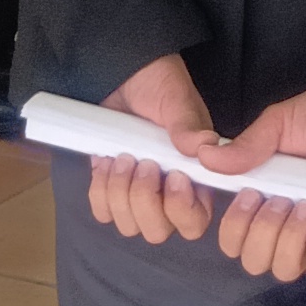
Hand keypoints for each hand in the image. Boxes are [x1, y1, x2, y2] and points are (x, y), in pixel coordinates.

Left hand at [85, 55, 215, 245]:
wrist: (122, 75)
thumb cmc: (158, 86)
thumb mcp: (176, 100)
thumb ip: (188, 125)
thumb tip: (204, 146)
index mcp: (196, 179)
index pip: (196, 221)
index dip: (183, 211)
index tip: (174, 177)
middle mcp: (168, 194)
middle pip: (158, 231)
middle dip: (145, 201)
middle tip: (143, 163)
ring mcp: (137, 194)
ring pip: (128, 224)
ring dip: (121, 193)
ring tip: (122, 156)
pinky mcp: (110, 188)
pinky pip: (102, 211)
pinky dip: (101, 191)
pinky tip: (105, 163)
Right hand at [191, 79, 305, 283]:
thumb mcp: (277, 125)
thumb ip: (244, 147)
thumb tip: (205, 158)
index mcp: (261, 202)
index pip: (233, 242)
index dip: (235, 228)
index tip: (250, 195)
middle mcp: (283, 225)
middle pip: (255, 262)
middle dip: (264, 232)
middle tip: (282, 199)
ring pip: (285, 269)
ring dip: (292, 238)